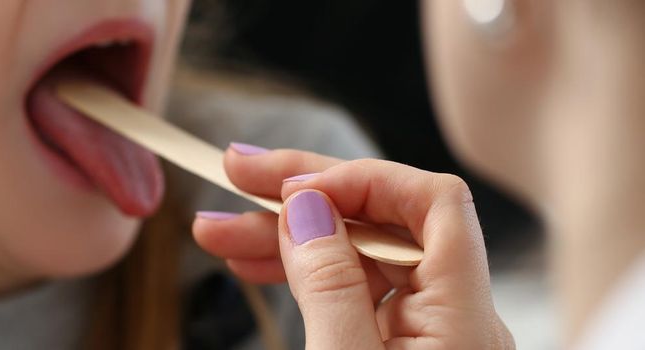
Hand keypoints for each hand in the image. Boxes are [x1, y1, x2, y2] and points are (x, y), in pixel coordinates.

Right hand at [192, 146, 512, 348]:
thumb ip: (330, 285)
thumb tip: (308, 206)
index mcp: (464, 317)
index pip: (433, 201)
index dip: (361, 178)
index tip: (290, 185)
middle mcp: (456, 318)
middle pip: (384, 223)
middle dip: (303, 198)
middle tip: (233, 177)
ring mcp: (428, 338)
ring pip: (358, 260)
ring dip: (287, 237)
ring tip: (218, 231)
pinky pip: (353, 296)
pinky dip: (304, 277)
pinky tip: (256, 265)